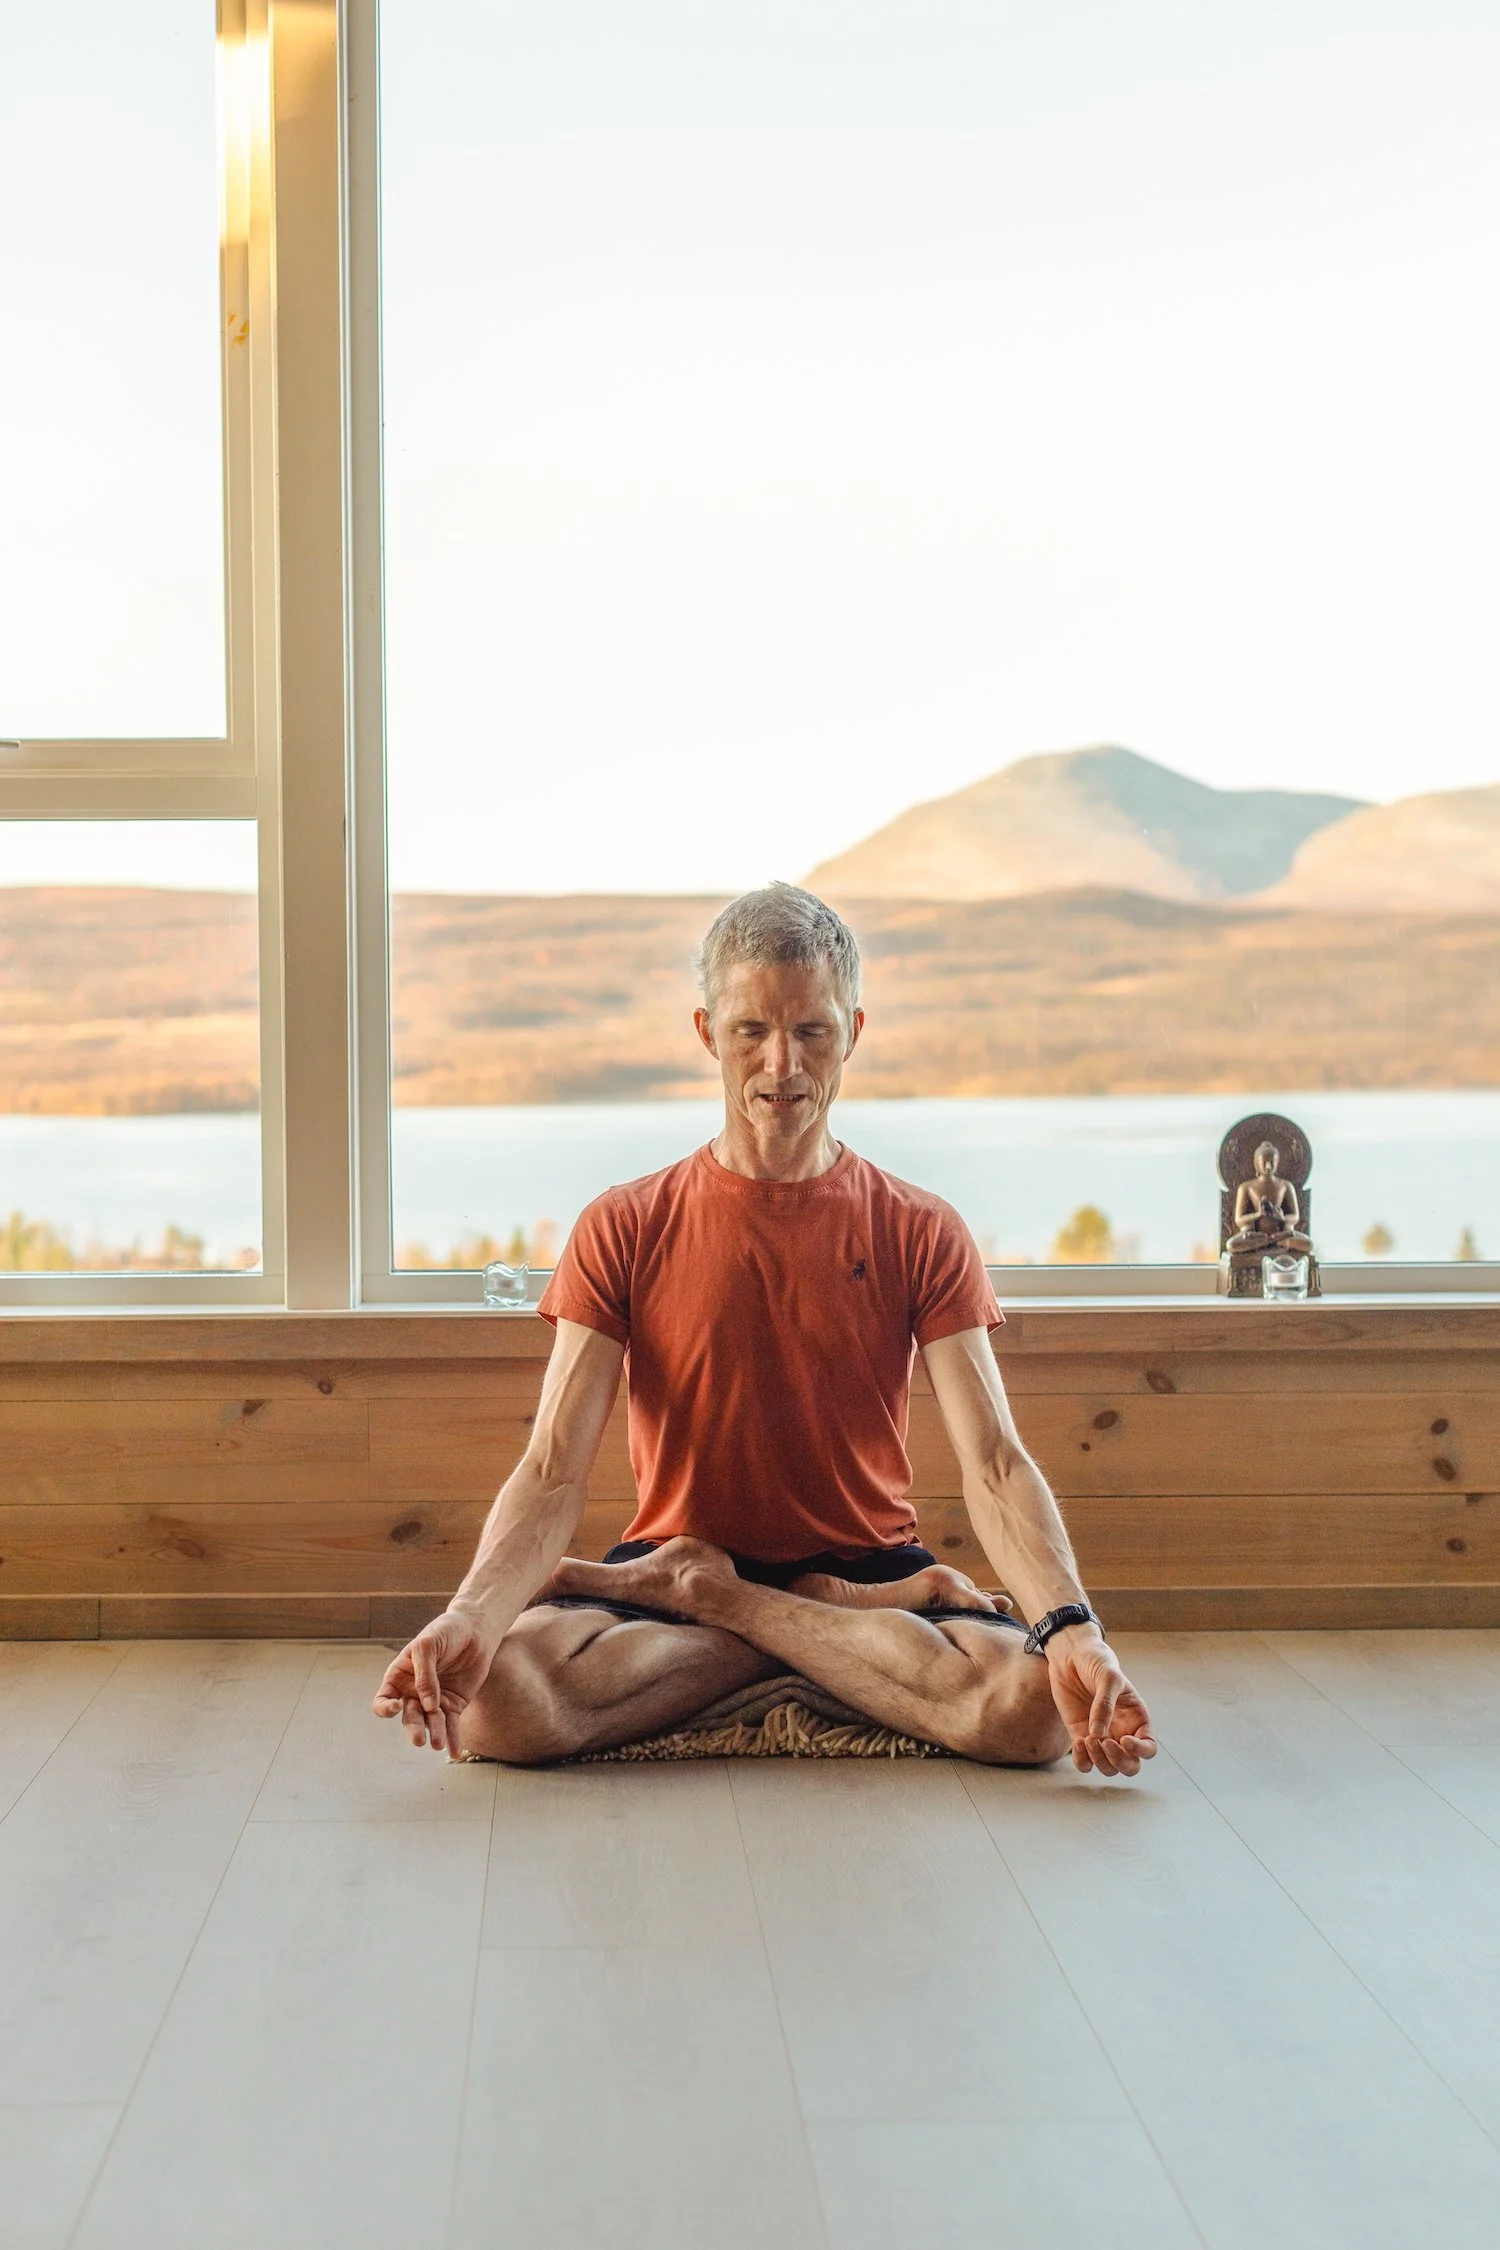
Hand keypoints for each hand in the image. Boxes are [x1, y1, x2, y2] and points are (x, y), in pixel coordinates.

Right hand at [372, 1608, 494, 1754]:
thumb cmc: (446, 1631)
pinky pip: (451, 1725)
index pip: (383, 1699)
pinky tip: (454, 1752)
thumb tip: (428, 1704)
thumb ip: (425, 1673)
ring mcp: (433, 1701)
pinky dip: (453, 1739)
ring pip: (430, 1723)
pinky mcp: (453, 1705)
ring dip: (434, 1734)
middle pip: (408, 1716)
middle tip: (419, 1739)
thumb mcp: (428, 1644)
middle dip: (413, 1728)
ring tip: (439, 1744)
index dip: (385, 1708)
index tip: (398, 1706)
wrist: (475, 1630)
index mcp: (399, 1676)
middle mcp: (413, 1692)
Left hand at [1044, 1627, 1156, 1777]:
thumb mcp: (1107, 1677)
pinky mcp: (1081, 1737)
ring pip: (1108, 1768)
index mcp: (1137, 1719)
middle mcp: (1122, 1732)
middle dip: (1119, 1761)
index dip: (1140, 1751)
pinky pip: (1085, 1763)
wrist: (1070, 1657)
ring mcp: (1102, 1737)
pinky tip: (1078, 1741)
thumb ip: (1105, 1704)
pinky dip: (1082, 1761)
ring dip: (1099, 1760)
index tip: (1124, 1739)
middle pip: (1130, 1766)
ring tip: (1087, 1738)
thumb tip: (1098, 1734)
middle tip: (1105, 1743)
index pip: (1149, 1748)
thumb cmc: (1096, 1662)